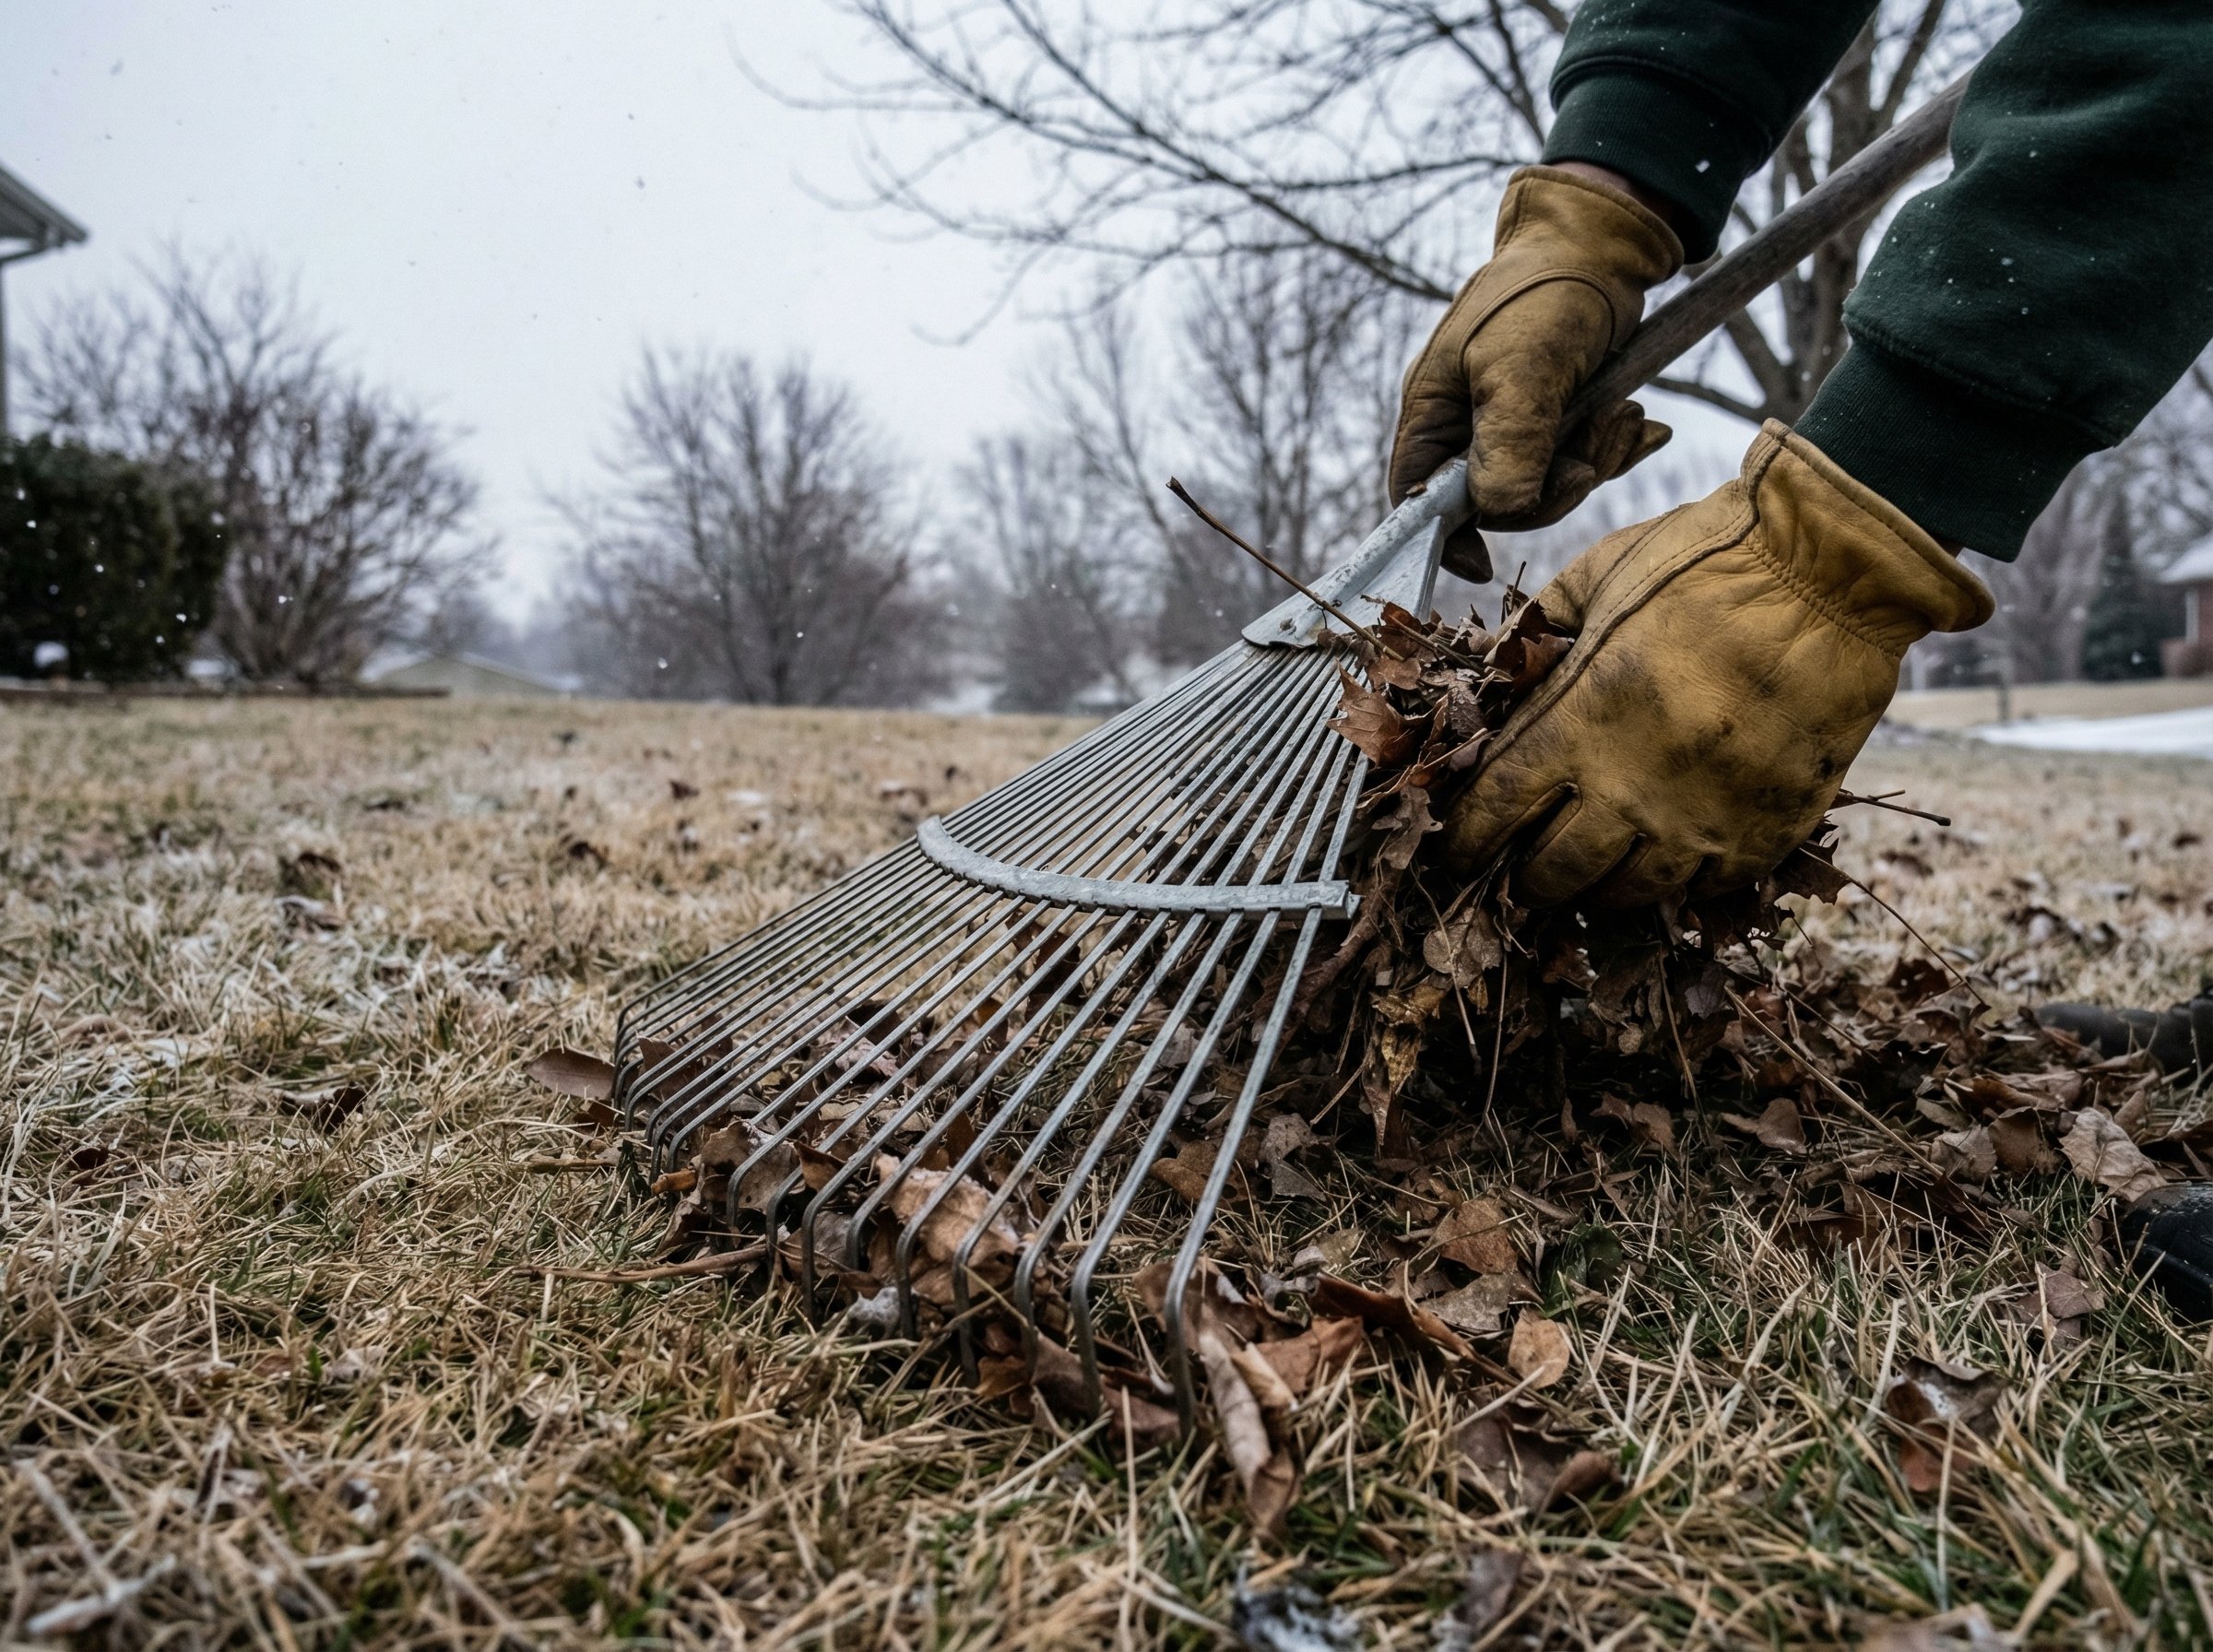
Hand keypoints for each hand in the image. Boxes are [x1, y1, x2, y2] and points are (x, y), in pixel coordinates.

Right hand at [1391, 165, 1683, 578]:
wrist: (1606, 241)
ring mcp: (1513, 422)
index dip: (1443, 540)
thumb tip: (1497, 512)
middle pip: (1494, 502)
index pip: (1418, 500)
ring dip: (1593, 459)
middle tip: (1592, 449)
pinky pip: (1579, 461)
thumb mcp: (1523, 367)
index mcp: (1433, 412)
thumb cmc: (1548, 292)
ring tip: (1622, 413)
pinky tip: (1638, 420)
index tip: (1482, 566)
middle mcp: (1466, 424)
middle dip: (1551, 486)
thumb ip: (1507, 443)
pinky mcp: (1558, 416)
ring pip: (1545, 485)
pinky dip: (1611, 447)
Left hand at [1442, 423, 1992, 906]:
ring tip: (1594, 867)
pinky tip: (1671, 856)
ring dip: (1600, 885)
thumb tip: (1492, 667)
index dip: (1466, 839)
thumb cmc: (1709, 560)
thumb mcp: (1601, 575)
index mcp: (1579, 721)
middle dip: (1526, 875)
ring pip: (1627, 894)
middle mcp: (1632, 787)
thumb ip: (1539, 628)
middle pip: (1552, 872)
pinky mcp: (1767, 830)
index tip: (1459, 846)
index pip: (1494, 811)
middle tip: (1524, 864)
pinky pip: (1706, 890)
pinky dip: (1680, 880)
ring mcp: (1703, 818)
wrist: (1835, 571)